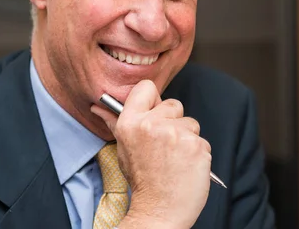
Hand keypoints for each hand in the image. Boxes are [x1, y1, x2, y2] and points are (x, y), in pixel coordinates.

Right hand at [91, 80, 211, 228]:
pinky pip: (201, 140)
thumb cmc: (143, 181)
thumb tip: (97, 107)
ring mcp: (176, 134)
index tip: (153, 113)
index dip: (153, 100)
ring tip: (175, 158)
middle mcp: (152, 125)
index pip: (146, 87)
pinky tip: (186, 165)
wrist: (160, 212)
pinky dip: (197, 152)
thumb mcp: (123, 149)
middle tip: (164, 145)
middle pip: (173, 104)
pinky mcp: (197, 146)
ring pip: (190, 122)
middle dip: (172, 121)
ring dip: (186, 137)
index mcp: (131, 122)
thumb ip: (114, 123)